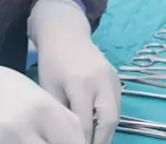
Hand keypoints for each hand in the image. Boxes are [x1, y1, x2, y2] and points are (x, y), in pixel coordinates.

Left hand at [29, 0, 120, 143]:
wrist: (66, 34)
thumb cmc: (52, 61)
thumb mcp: (48, 88)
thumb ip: (60, 113)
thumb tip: (65, 135)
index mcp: (81, 82)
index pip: (85, 122)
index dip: (80, 141)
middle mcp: (101, 80)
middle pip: (108, 120)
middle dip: (100, 141)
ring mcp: (112, 78)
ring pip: (116, 114)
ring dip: (107, 133)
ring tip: (95, 143)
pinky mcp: (116, 78)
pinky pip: (116, 105)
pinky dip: (109, 120)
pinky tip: (98, 130)